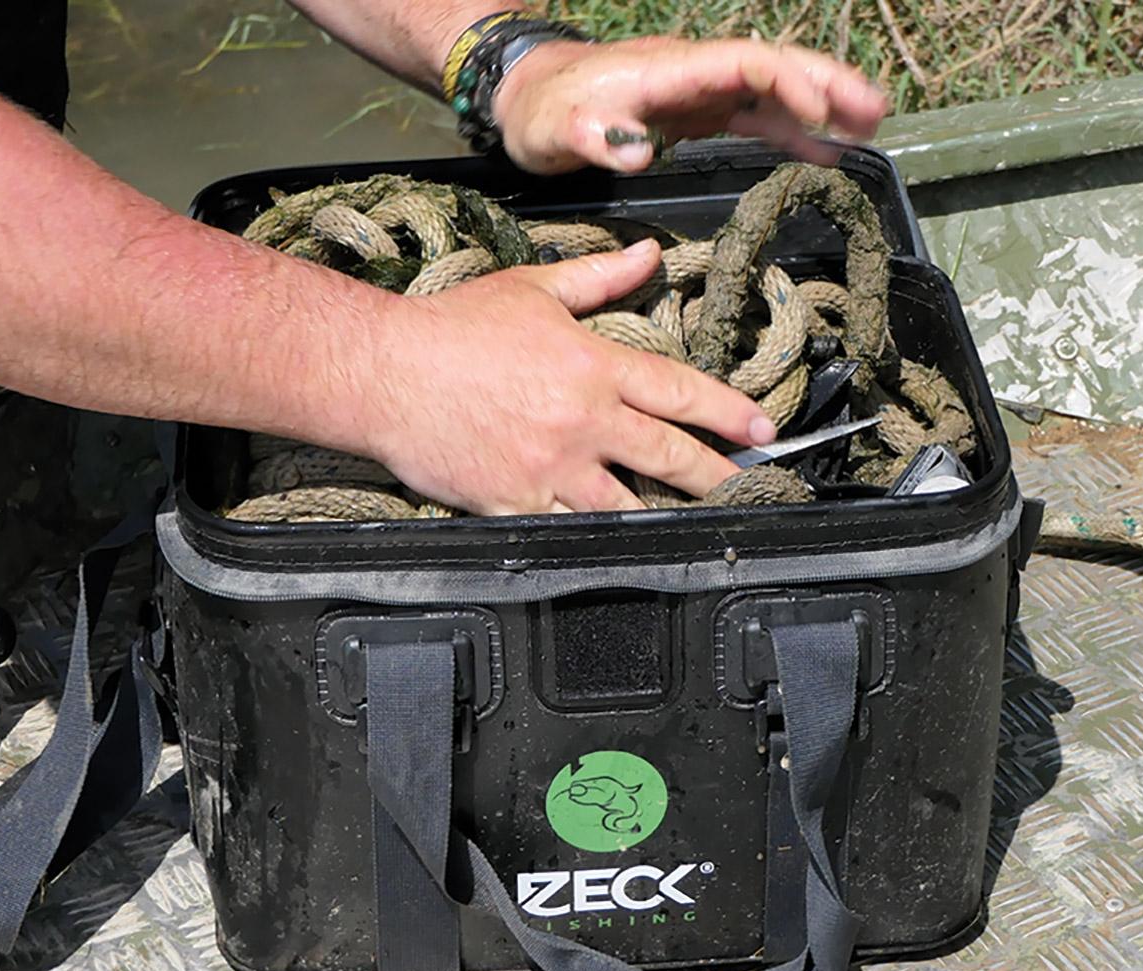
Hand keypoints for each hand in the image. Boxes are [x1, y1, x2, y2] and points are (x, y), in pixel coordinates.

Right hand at [355, 239, 775, 513]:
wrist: (382, 372)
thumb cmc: (451, 328)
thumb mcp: (532, 289)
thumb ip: (598, 278)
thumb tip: (649, 254)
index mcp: (592, 364)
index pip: (679, 390)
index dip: (727, 412)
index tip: (760, 428)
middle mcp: (580, 419)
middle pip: (668, 455)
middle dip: (716, 475)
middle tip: (747, 486)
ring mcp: (550, 467)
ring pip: (627, 504)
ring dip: (666, 514)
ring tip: (697, 524)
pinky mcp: (515, 501)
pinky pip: (570, 529)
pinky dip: (599, 537)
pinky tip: (622, 544)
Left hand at [489, 37, 889, 174]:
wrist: (526, 99)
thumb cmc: (542, 113)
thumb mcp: (556, 129)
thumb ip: (593, 135)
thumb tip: (634, 150)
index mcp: (669, 69)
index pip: (741, 64)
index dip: (785, 82)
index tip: (821, 111)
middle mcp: (693, 73)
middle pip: (772, 67)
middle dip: (824, 84)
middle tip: (873, 110)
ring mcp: (700, 91)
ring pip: (772, 90)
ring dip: (821, 104)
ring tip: (871, 126)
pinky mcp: (698, 113)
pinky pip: (755, 117)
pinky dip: (792, 131)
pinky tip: (825, 151)